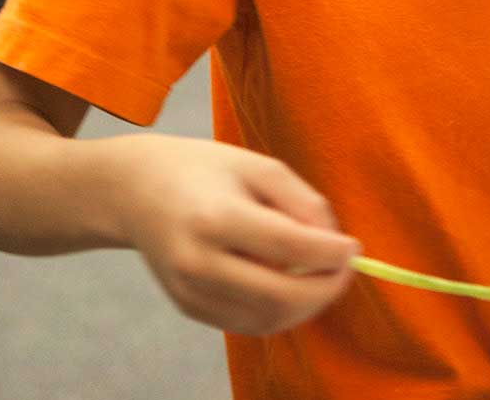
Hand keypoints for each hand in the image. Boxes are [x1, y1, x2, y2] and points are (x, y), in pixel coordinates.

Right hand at [108, 135, 360, 335]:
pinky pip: (246, 324)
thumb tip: (334, 243)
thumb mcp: (259, 166)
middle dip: (325, 289)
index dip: (331, 254)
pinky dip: (279, 311)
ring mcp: (189, 292)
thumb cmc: (206, 170)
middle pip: (279, 297)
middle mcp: (198, 263)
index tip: (355, 247)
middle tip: (346, 268)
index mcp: (217, 219)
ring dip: (306, 305)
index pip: (289, 248)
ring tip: (323, 276)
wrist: (135, 191)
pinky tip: (292, 285)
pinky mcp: (188, 307)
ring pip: (265, 320)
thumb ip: (302, 201)